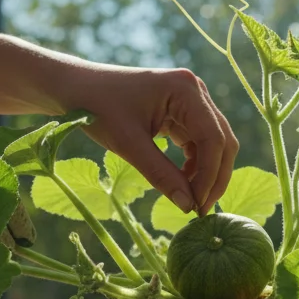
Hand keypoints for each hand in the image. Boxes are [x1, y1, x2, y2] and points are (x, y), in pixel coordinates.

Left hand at [60, 63, 238, 215]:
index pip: (213, 138)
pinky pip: (199, 141)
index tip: (198, 206)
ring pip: (214, 143)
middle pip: (221, 140)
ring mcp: (190, 99)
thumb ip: (161, 175)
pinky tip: (182, 182)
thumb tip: (188, 207)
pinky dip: (195, 164)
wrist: (76, 88)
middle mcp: (194, 90)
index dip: (210, 175)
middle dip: (214, 176)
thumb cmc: (97, 109)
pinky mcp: (182, 110)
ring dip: (206, 172)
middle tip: (201, 209)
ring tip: (190, 199)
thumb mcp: (128, 145)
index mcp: (185, 89)